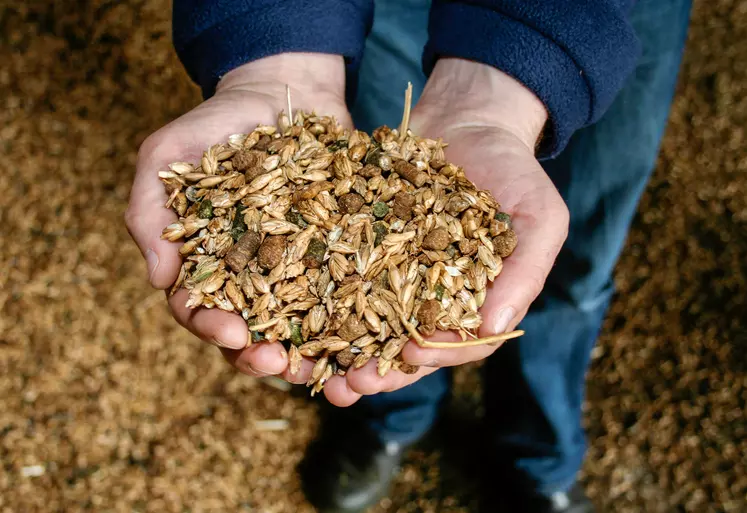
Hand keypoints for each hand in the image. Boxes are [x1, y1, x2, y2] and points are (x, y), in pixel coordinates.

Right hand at [125, 53, 351, 381]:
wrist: (280, 92)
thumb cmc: (215, 124)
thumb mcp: (166, 155)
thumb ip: (149, 210)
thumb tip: (158, 278)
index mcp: (205, 264)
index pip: (198, 308)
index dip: (211, 327)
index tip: (231, 334)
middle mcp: (250, 277)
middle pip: (250, 332)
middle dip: (260, 354)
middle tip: (277, 363)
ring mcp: (296, 269)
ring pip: (298, 326)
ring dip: (307, 352)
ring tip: (321, 366)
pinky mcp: (336, 255)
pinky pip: (346, 293)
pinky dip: (353, 320)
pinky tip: (366, 337)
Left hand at [319, 58, 569, 405]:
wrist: (467, 120)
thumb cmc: (512, 169)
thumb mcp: (539, 216)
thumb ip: (526, 271)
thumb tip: (496, 325)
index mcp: (474, 303)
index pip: (458, 347)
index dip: (436, 355)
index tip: (411, 353)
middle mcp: (429, 300)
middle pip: (402, 349)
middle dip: (376, 372)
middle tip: (348, 386)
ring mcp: (392, 277)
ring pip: (363, 326)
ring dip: (337, 352)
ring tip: (307, 369)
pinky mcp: (360, 251)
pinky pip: (336, 281)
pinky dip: (313, 302)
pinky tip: (288, 314)